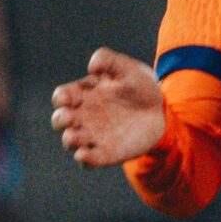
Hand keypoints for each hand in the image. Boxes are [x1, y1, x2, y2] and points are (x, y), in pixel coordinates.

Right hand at [52, 48, 165, 167]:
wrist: (160, 110)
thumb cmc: (139, 85)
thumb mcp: (127, 68)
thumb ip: (109, 60)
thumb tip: (92, 66)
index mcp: (83, 94)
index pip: (62, 97)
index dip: (61, 98)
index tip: (68, 97)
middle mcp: (83, 116)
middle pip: (60, 120)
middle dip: (60, 119)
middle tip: (68, 117)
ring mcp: (93, 135)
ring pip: (71, 142)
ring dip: (69, 140)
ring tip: (73, 136)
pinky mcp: (105, 153)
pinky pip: (89, 161)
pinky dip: (84, 160)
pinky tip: (85, 155)